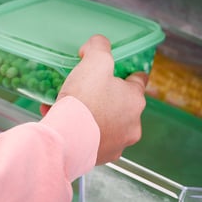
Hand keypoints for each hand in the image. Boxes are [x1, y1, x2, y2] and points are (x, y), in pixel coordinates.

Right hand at [43, 35, 147, 164]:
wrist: (67, 138)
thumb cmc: (85, 100)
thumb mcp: (95, 62)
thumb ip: (99, 47)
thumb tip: (97, 44)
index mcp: (135, 100)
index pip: (139, 81)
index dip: (129, 73)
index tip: (121, 72)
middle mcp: (132, 125)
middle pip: (121, 105)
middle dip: (105, 97)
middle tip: (86, 90)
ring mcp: (117, 144)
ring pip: (105, 125)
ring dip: (92, 116)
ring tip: (69, 108)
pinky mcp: (99, 157)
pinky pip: (90, 140)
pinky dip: (79, 131)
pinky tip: (61, 122)